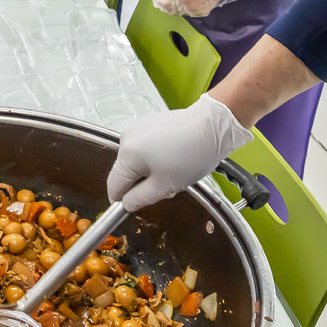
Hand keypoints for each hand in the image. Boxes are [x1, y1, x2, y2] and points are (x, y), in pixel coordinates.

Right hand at [106, 95, 251, 211]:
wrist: (212, 126)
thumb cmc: (191, 155)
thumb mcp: (165, 186)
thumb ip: (140, 199)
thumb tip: (126, 204)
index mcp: (127, 154)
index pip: (114, 185)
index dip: (124, 200)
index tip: (139, 204)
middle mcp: (126, 138)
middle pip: (126, 172)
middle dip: (142, 183)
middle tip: (167, 185)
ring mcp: (137, 127)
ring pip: (136, 160)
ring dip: (150, 170)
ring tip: (174, 168)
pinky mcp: (149, 121)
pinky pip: (145, 146)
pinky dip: (155, 155)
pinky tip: (174, 154)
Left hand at [153, 0, 267, 17]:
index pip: (164, 4)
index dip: (157, 2)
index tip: (155, 0)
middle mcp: (185, 8)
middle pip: (170, 10)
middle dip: (164, 6)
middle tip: (161, 1)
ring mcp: (193, 12)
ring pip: (178, 12)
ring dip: (173, 8)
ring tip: (173, 1)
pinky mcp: (199, 13)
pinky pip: (188, 12)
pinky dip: (183, 8)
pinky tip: (184, 2)